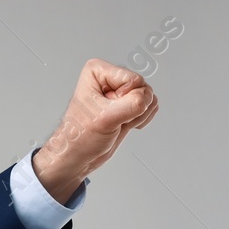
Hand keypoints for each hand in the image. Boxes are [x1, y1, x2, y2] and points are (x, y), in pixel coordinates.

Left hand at [33, 58, 159, 203]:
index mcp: (98, 71)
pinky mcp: (129, 104)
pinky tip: (122, 125)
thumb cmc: (79, 136)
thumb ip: (132, 104)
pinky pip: (150, 106)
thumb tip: (147, 99)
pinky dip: (140, 120)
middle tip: (112, 119)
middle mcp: (111, 79)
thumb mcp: (105, 118)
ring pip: (149, 97)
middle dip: (132, 108)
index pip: (133, 80)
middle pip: (143, 88)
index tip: (107, 110)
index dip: (124, 99)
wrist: (77, 156)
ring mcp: (121, 92)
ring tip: (115, 122)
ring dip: (136, 115)